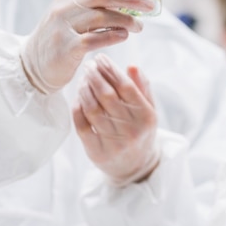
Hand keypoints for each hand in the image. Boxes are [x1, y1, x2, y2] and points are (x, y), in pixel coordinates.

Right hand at [21, 0, 154, 93]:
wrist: (33, 65)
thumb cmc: (62, 36)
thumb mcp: (74, 12)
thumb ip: (97, 3)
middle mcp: (64, 6)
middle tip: (150, 6)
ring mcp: (63, 27)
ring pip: (101, 16)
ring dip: (126, 20)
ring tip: (139, 27)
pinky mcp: (65, 48)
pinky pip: (95, 39)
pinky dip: (113, 36)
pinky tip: (124, 36)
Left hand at [73, 53, 159, 186]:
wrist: (135, 167)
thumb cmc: (140, 131)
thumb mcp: (148, 110)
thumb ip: (142, 87)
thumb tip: (132, 66)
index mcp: (146, 116)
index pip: (126, 87)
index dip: (112, 70)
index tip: (101, 58)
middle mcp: (132, 130)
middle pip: (107, 96)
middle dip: (95, 77)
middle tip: (88, 65)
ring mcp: (114, 142)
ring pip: (93, 109)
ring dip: (84, 90)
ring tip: (82, 79)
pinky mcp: (97, 152)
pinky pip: (82, 126)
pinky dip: (77, 108)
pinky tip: (77, 97)